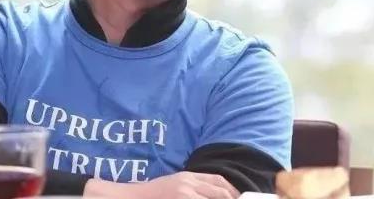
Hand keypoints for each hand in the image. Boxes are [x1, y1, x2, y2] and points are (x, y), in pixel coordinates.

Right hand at [84, 171, 239, 198]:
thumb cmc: (154, 194)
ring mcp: (184, 194)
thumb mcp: (175, 184)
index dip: (232, 191)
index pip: (218, 180)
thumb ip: (193, 187)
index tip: (240, 198)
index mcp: (188, 176)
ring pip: (214, 197)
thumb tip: (215, 193)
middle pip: (220, 191)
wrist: (133, 197)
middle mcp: (188, 183)